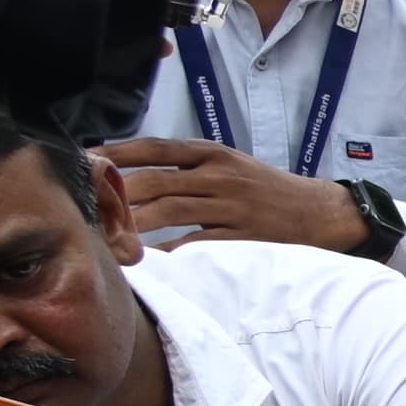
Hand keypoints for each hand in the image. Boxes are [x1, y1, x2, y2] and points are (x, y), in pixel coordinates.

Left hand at [103, 136, 367, 251]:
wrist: (324, 213)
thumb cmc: (270, 190)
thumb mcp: (233, 165)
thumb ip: (190, 167)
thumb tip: (134, 173)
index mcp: (215, 153)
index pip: (155, 148)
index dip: (117, 152)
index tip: (85, 160)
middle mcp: (221, 175)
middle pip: (154, 180)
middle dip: (114, 191)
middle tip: (81, 202)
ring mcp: (232, 206)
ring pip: (169, 211)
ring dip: (132, 223)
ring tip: (102, 232)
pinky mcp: (244, 236)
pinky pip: (197, 242)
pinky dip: (168, 250)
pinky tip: (145, 256)